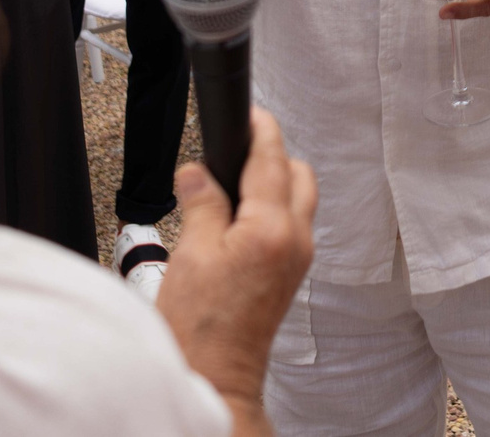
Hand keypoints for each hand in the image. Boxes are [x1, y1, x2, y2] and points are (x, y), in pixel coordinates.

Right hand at [155, 109, 317, 410]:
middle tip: (236, 148)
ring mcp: (298, 259)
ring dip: (274, 183)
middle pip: (297, 176)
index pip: (272, 161)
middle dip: (272, 155)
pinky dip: (273, 209)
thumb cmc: (201, 327)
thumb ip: (201, 203)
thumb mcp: (191, 253)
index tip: (250, 113)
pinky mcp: (291, 275)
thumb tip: (198, 172)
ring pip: (298, 200)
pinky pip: (292, 226)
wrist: (217, 376)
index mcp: (272, 229)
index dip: (260, 130)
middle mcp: (296, 241)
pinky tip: (240, 216)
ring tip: (232, 182)